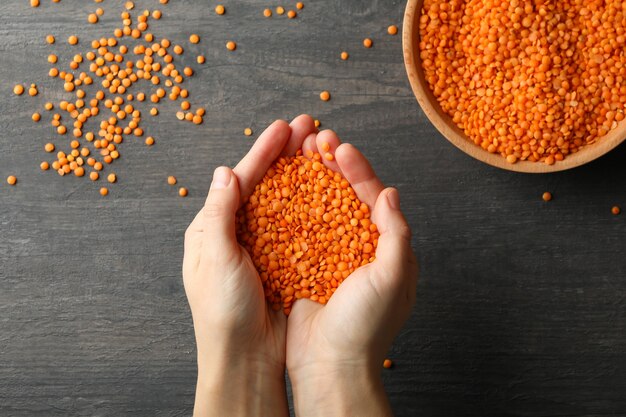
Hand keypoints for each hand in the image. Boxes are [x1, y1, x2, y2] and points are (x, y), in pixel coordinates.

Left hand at [183, 116, 319, 415]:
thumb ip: (219, 214)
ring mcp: (260, 248)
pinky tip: (327, 193)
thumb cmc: (221, 311)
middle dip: (285, 155)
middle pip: (264, 185)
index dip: (263, 153)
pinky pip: (296, 228)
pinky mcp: (281, 263)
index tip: (282, 128)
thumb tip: (224, 172)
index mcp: (211, 229)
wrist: (244, 357)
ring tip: (320, 151)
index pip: (240, 181)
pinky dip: (310, 208)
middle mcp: (236, 233)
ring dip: (301, 176)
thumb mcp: (215, 258)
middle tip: (307, 128)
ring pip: (283, 202)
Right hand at [285, 125, 418, 415]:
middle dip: (331, 166)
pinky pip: (298, 229)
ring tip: (296, 154)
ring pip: (320, 207)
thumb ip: (395, 233)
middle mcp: (359, 247)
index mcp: (385, 247)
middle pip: (344, 195)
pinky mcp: (306, 265)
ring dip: (309, 180)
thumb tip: (391, 192)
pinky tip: (279, 189)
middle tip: (315, 139)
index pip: (371, 196)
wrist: (331, 364)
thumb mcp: (392, 277)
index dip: (356, 169)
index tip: (338, 147)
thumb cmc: (366, 326)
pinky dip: (290, 207)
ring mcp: (330, 254)